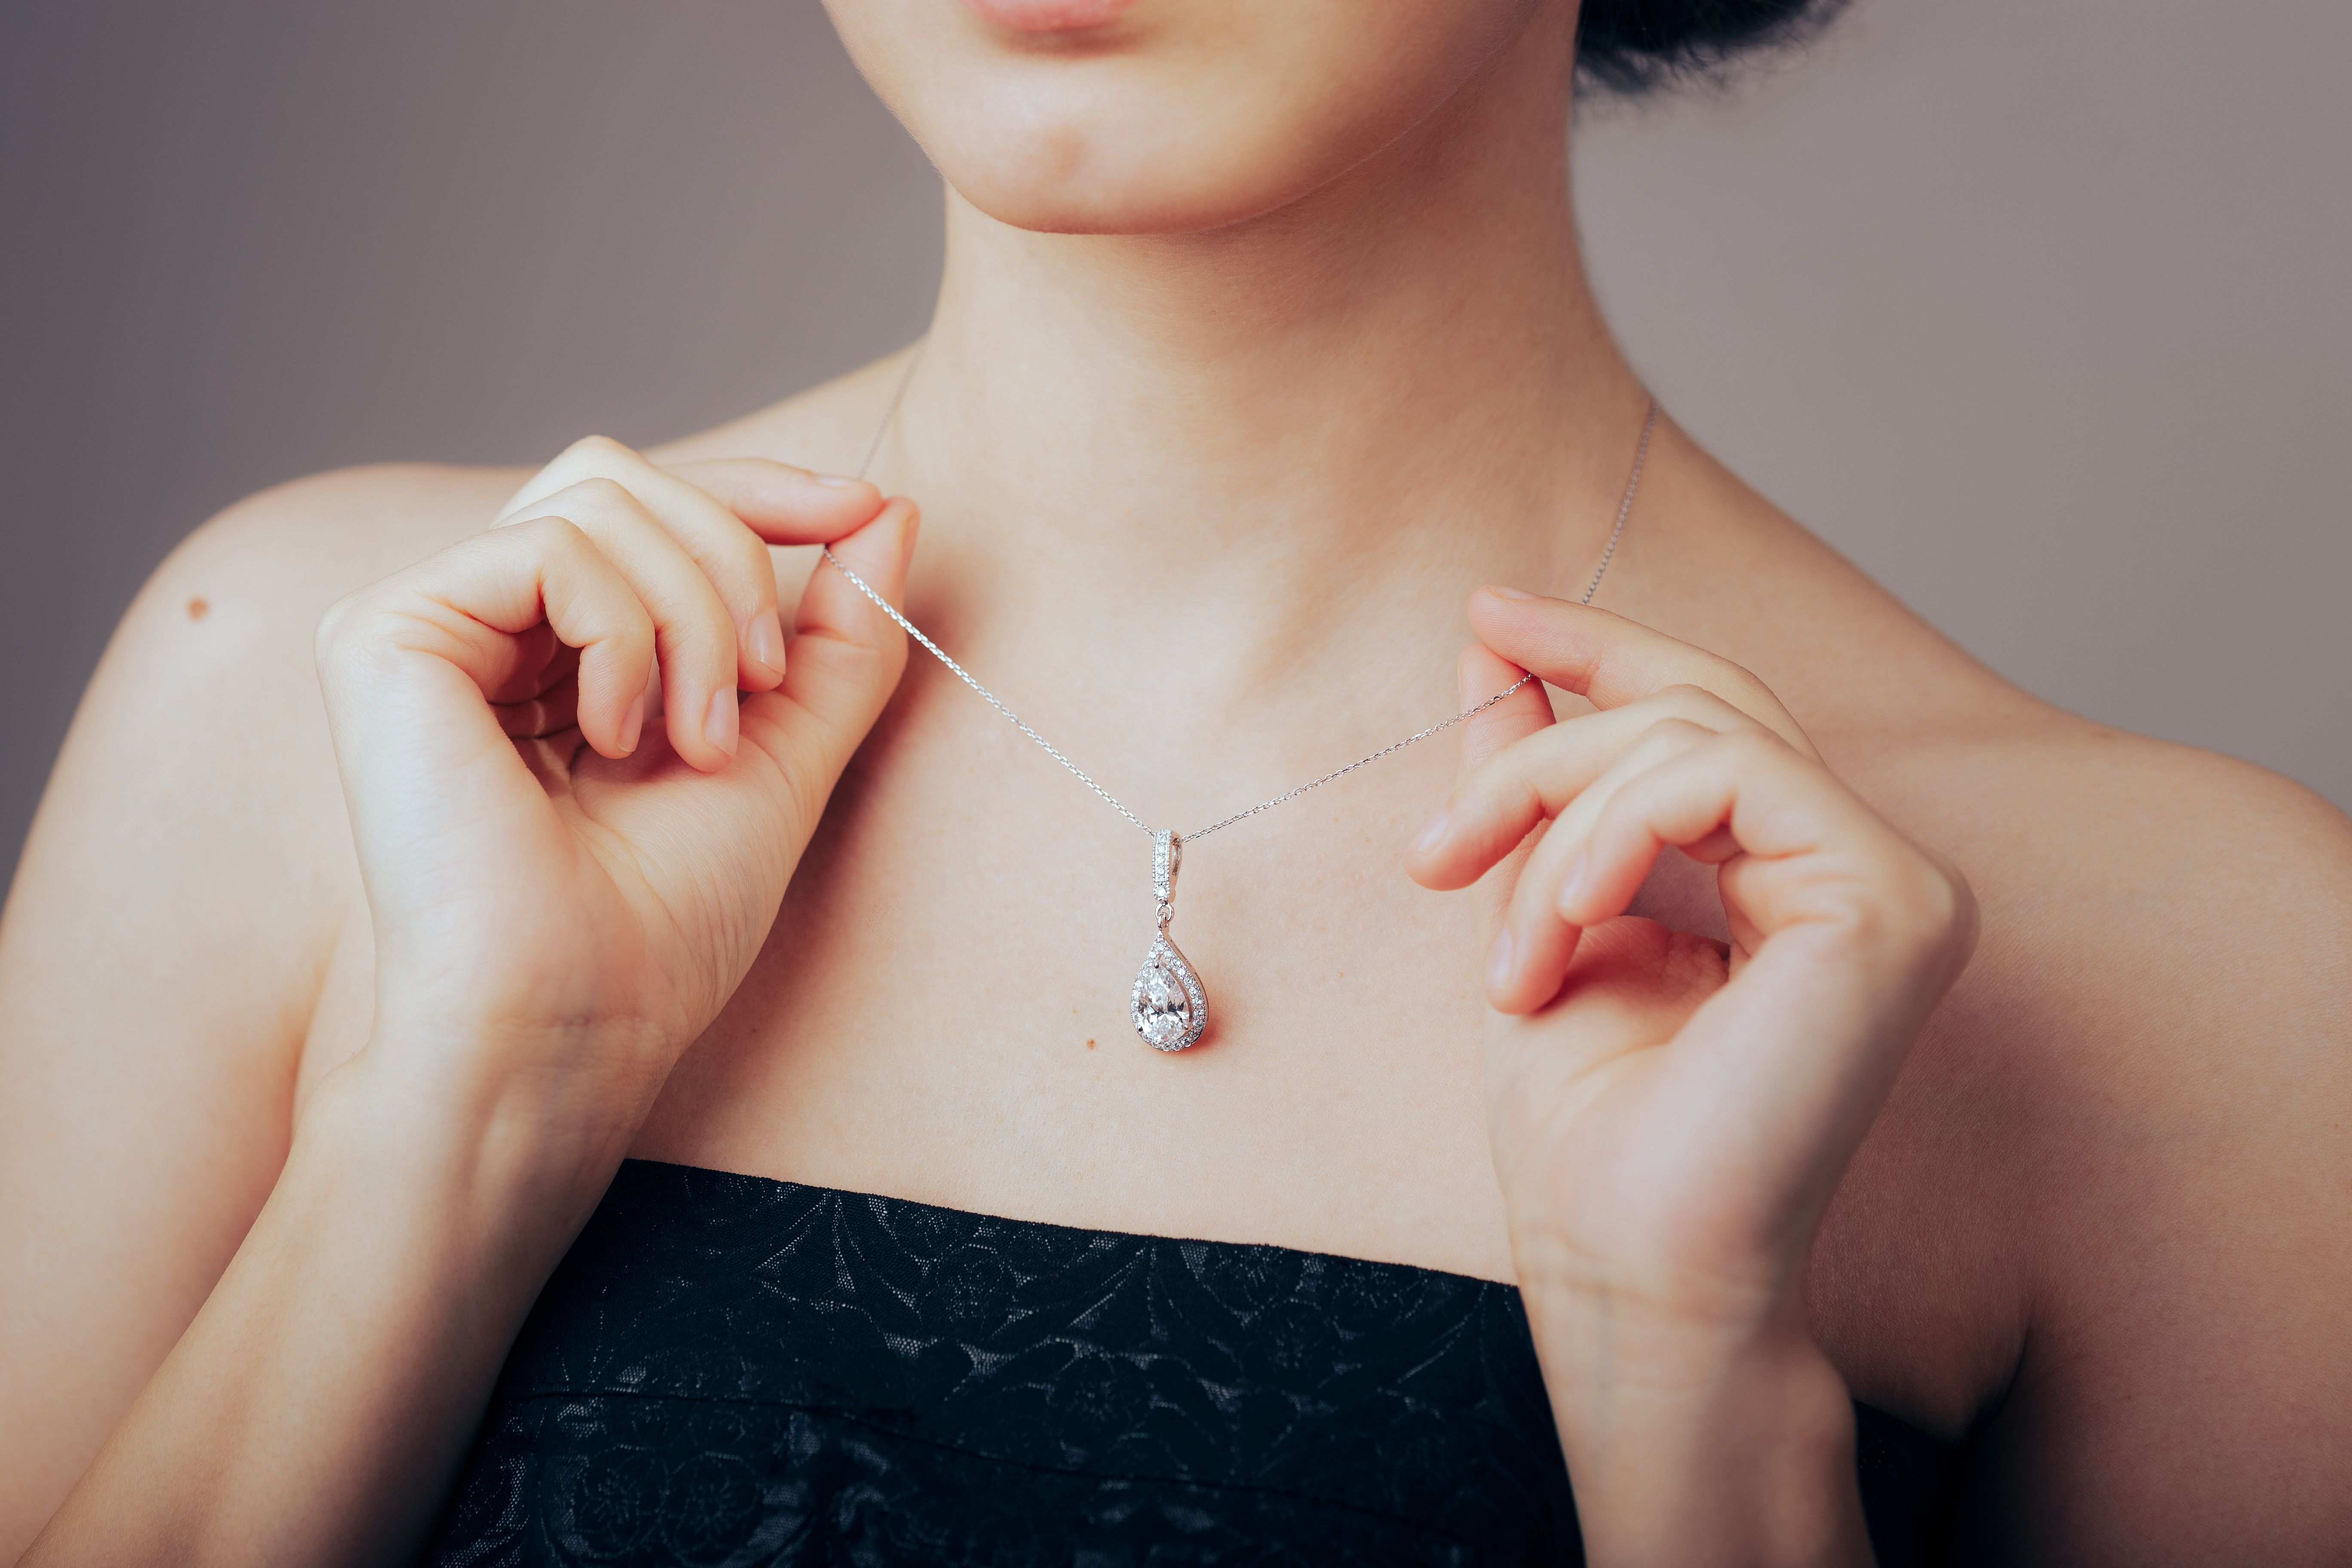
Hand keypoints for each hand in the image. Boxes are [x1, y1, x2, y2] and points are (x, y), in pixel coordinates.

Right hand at [313, 436, 913, 1164]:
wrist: (574, 1018)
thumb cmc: (665, 920)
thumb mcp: (788, 749)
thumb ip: (841, 633)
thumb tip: (892, 505)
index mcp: (559, 647)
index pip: (653, 504)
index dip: (763, 491)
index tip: (862, 507)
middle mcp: (482, 622)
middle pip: (623, 477)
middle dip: (732, 559)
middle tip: (764, 687)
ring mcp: (426, 619)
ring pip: (598, 498)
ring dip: (693, 613)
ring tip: (697, 739)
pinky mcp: (383, 631)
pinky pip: (551, 549)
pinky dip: (624, 635)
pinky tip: (615, 737)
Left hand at [1407, 587, 1975, 1561]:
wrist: (1624, 1260)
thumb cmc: (1587, 1127)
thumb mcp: (1534, 909)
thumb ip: (1534, 779)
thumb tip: (1487, 648)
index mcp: (1792, 877)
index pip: (1705, 713)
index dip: (1599, 646)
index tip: (1486, 612)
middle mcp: (1863, 871)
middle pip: (1700, 704)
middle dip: (1542, 747)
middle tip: (1435, 849)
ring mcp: (1897, 882)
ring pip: (1697, 732)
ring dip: (1558, 821)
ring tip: (1504, 949)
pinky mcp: (1895, 901)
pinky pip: (1727, 776)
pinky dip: (1615, 833)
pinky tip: (1564, 920)